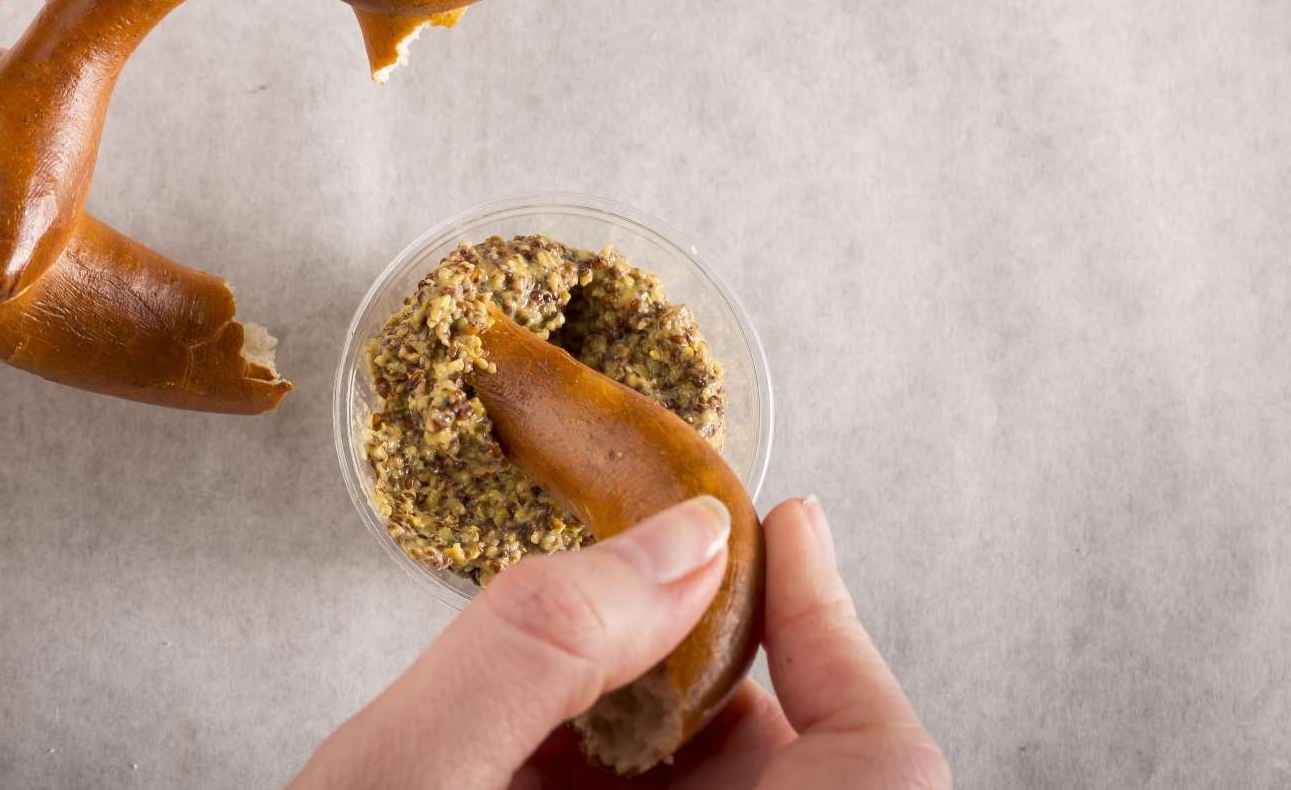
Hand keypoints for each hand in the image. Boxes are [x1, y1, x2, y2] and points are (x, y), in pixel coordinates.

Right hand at [295, 497, 947, 788]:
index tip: (780, 526)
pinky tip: (512, 774)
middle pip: (782, 765)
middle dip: (694, 678)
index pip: (878, 755)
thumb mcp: (412, 781)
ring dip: (631, 735)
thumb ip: (545, 645)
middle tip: (593, 628)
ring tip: (520, 734)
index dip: (834, 625)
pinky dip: (592, 785)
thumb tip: (681, 541)